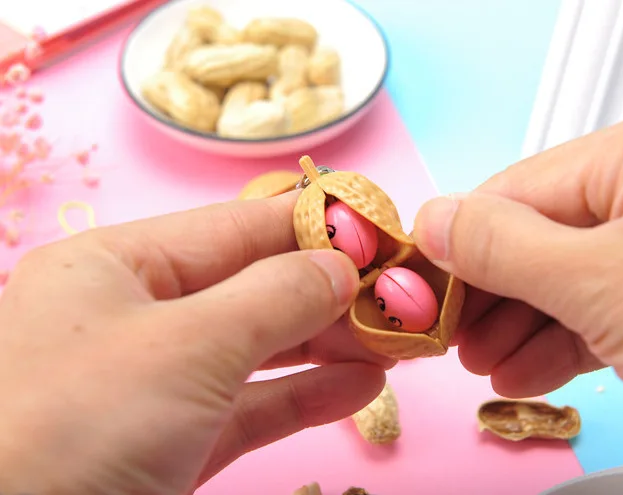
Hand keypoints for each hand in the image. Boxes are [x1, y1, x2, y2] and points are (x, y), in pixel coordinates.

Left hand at [0, 191, 393, 494]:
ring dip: (327, 345)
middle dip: (330, 292)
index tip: (381, 227)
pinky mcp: (168, 444)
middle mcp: (133, 315)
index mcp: (117, 265)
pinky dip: (304, 397)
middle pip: (252, 288)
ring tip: (394, 342)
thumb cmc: (74, 427)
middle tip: (403, 295)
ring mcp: (152, 383)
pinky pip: (248, 406)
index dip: (313, 224)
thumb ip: (275, 297)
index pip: (236, 226)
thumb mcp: (186, 346)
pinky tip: (360, 387)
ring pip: (256, 349)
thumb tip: (342, 264)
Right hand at [413, 95, 622, 448]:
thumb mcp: (606, 285)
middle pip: (543, 232)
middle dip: (493, 291)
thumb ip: (507, 248)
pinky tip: (524, 369)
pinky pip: (602, 304)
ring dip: (520, 322)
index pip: (524, 186)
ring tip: (483, 362)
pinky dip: (560, 338)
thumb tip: (437, 221)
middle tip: (450, 331)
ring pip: (568, 274)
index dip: (464, 239)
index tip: (422, 279)